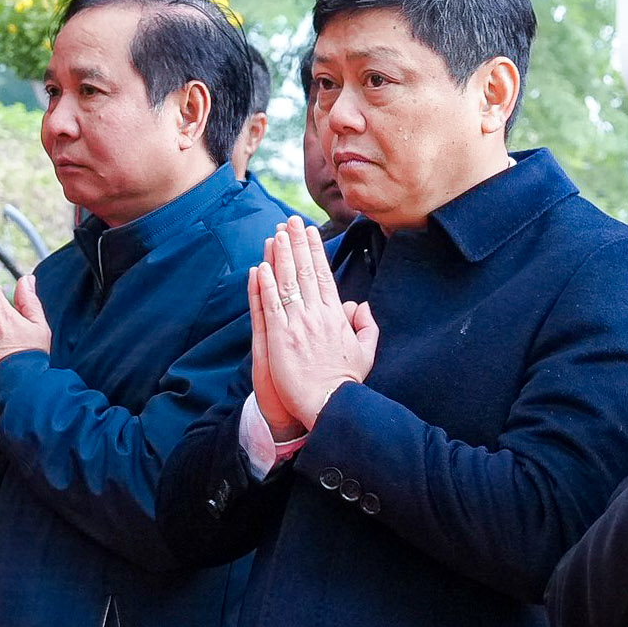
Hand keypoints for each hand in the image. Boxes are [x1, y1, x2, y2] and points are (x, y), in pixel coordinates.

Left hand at [254, 215, 376, 435]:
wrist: (331, 406)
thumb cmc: (346, 382)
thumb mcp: (365, 352)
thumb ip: (366, 326)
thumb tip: (361, 307)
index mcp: (336, 317)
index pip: (324, 275)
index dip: (315, 251)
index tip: (309, 232)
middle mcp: (317, 316)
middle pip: (305, 271)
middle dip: (297, 243)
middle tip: (289, 220)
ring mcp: (297, 326)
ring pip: (287, 283)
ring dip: (280, 256)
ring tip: (275, 234)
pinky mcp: (280, 339)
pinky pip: (271, 306)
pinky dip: (265, 285)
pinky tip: (261, 267)